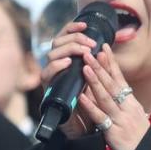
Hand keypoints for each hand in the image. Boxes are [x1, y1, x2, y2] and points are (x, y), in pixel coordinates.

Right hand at [41, 21, 98, 137]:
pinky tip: (68, 62)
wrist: (85, 124)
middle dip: (74, 39)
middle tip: (90, 44)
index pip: (64, 37)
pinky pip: (46, 74)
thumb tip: (104, 45)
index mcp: (66, 59)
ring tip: (83, 53)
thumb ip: (97, 63)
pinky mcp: (48, 90)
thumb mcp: (96, 77)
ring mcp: (51, 77)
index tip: (85, 24)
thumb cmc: (90, 100)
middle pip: (56, 42)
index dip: (72, 28)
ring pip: (50, 54)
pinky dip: (56, 66)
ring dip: (68, 50)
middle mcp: (56, 66)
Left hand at [78, 44, 148, 149]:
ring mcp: (121, 119)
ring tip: (85, 67)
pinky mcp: (114, 132)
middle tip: (90, 51)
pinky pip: (100, 117)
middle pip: (113, 84)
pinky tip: (81, 96)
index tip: (104, 48)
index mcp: (132, 103)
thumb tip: (119, 92)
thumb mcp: (137, 117)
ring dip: (95, 81)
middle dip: (101, 67)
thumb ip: (127, 105)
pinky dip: (90, 106)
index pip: (121, 79)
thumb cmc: (141, 139)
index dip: (112, 63)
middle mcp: (127, 108)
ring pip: (106, 97)